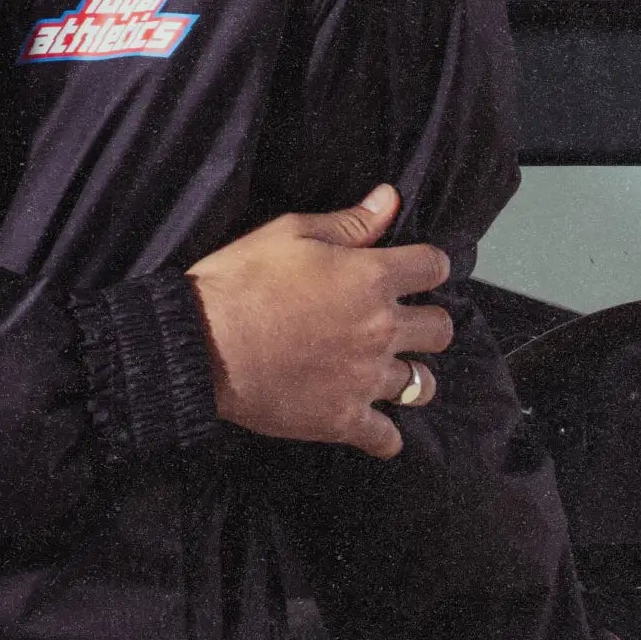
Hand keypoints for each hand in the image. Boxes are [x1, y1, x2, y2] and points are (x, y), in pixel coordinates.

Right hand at [185, 184, 453, 459]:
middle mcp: (380, 329)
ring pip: (422, 384)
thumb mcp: (287, 233)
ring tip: (380, 370)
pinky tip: (366, 421)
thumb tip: (390, 200)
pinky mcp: (344, 418)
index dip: (426, 265)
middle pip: (441, 329)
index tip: (410, 270)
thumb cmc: (239, 280)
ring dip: (407, 376)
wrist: (200, 344)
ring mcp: (366, 378)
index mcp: (370, 278)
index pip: (434, 266)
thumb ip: (348, 222)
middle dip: (424, 322)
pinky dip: (382, 434)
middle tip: (393, 321)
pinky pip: (388, 439)